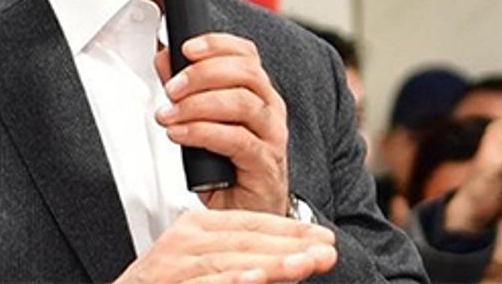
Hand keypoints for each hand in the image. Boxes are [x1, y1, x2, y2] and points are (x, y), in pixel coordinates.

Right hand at [115, 209, 336, 283]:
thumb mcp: (206, 266)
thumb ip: (242, 259)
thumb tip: (293, 259)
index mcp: (197, 227)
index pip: (251, 223)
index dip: (290, 229)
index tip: (324, 237)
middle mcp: (185, 240)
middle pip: (246, 239)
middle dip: (291, 246)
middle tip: (326, 251)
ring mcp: (174, 265)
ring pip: (231, 260)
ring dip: (271, 264)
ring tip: (304, 264)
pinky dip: (230, 282)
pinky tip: (255, 280)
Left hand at [154, 34, 289, 215]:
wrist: (249, 211)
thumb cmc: (230, 167)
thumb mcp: (203, 121)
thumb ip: (186, 89)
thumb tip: (165, 58)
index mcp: (259, 93)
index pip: (246, 54)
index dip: (217, 44)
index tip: (185, 48)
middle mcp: (270, 109)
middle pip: (245, 73)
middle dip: (201, 74)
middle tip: (171, 88)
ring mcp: (272, 136)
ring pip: (241, 103)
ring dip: (197, 104)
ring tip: (170, 115)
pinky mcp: (265, 164)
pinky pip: (236, 139)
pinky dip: (202, 132)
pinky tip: (180, 134)